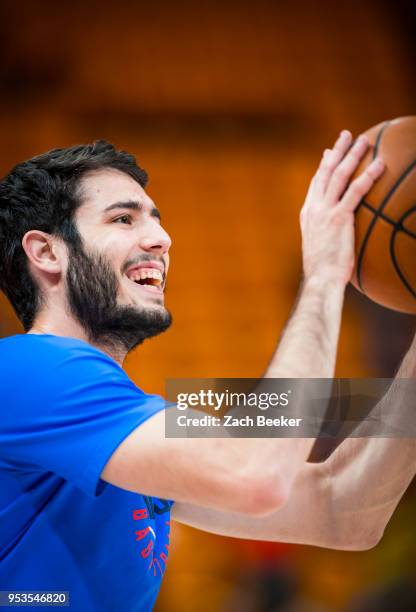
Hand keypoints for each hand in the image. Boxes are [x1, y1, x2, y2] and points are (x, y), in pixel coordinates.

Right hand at [300, 130, 383, 286]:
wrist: (320, 279)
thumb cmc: (323, 271)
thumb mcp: (321, 248)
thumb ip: (328, 234)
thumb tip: (339, 236)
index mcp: (308, 214)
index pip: (315, 184)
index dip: (322, 167)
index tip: (328, 153)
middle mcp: (314, 208)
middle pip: (325, 172)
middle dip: (336, 151)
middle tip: (346, 135)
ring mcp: (325, 211)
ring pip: (339, 175)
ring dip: (352, 155)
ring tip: (365, 141)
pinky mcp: (338, 218)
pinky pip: (356, 191)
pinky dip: (368, 175)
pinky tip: (380, 164)